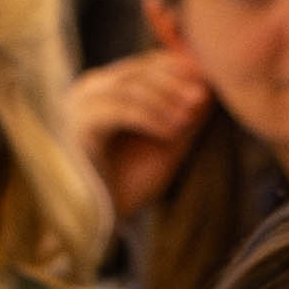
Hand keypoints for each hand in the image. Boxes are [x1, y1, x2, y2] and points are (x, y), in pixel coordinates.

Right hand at [69, 45, 213, 217]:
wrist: (98, 223)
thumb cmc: (129, 185)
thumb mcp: (166, 146)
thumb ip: (185, 117)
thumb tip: (210, 88)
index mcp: (108, 91)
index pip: (144, 65)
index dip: (176, 67)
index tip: (207, 78)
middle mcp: (89, 92)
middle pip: (136, 71)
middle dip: (174, 82)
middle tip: (202, 97)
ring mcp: (79, 106)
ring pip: (128, 86)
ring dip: (164, 100)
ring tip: (188, 120)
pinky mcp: (77, 126)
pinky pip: (118, 110)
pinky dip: (148, 118)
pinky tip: (170, 135)